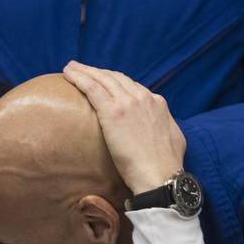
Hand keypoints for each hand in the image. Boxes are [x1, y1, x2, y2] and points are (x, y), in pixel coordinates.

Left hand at [62, 61, 185, 192]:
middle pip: (117, 78)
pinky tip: (68, 74)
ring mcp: (127, 103)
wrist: (160, 175)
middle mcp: (143, 98)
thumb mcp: (175, 140)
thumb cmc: (166, 166)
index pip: (133, 87)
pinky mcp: (112, 112)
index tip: (105, 84)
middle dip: (99, 72)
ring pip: (103, 79)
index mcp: (157, 104)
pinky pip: (92, 88)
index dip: (117, 83)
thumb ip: (164, 127)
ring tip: (71, 68)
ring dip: (85, 71)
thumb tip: (157, 130)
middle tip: (84, 70)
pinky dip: (79, 78)